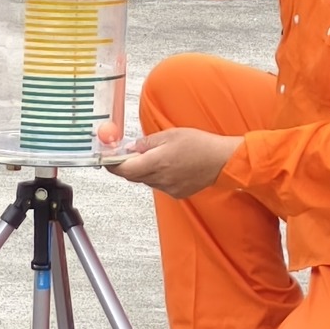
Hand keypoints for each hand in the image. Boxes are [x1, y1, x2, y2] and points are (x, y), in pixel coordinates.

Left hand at [112, 127, 242, 198]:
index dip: (112, 164)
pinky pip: (159, 185)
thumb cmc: (201, 145)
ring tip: (158, 156)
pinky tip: (170, 165)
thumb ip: (147, 142)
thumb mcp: (170, 134)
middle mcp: (161, 179)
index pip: (124, 169)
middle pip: (133, 176)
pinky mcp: (176, 193)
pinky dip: (158, 176)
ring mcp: (168, 188)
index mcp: (157, 162)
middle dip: (128, 165)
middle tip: (128, 153)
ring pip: (146, 181)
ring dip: (145, 170)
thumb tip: (130, 148)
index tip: (107, 159)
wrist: (223, 161)